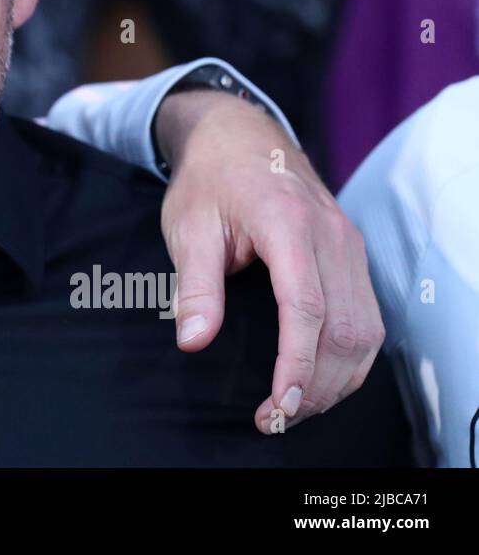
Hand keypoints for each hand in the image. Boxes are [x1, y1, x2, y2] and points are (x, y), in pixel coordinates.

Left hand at [155, 90, 383, 433]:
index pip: (305, 308)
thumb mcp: (188, 226)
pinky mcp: (353, 253)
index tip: (278, 405)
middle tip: (275, 419)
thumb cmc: (208, 180)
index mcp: (288, 223)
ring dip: (336, 379)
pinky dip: (350, 357)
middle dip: (315, 385)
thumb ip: (195, 285)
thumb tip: (193, 340)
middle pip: (343, 329)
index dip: (295, 364)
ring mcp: (349, 243)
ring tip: (295, 409)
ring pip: (365, 330)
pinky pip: (367, 317)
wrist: (237, 135)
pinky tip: (319, 378)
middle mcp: (331, 234)